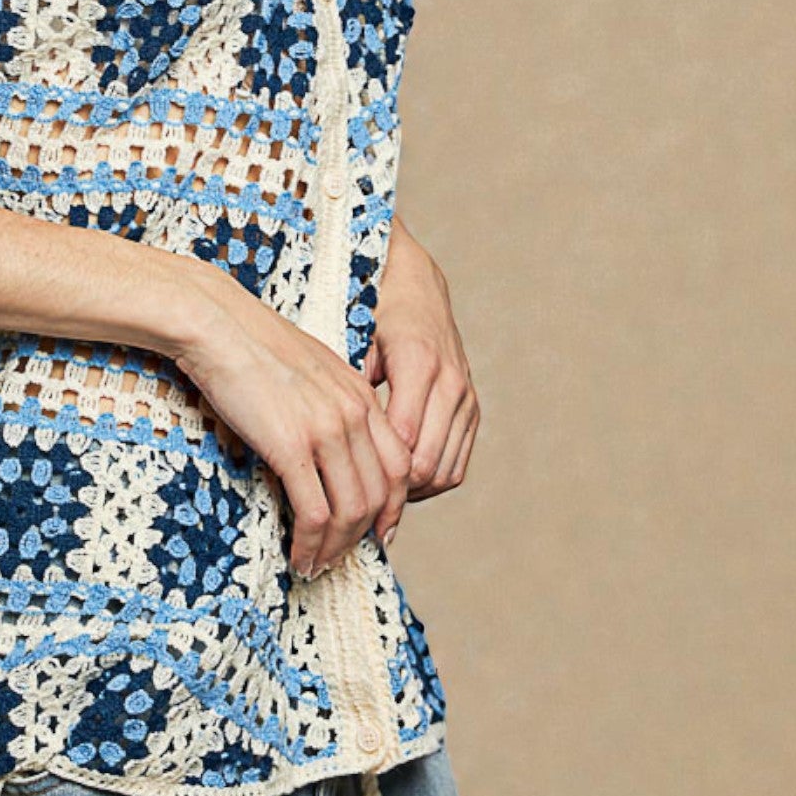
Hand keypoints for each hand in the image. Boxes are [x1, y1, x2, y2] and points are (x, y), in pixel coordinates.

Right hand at [167, 263, 411, 579]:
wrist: (217, 323)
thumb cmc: (250, 344)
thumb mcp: (308, 370)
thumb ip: (327, 405)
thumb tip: (318, 449)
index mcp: (360, 395)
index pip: (399, 463)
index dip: (393, 506)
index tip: (377, 531)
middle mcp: (354, 414)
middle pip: (381, 494)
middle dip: (363, 535)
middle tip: (342, 558)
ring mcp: (325, 431)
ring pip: (351, 510)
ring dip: (336, 548)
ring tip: (317, 566)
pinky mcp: (291, 446)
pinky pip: (315, 511)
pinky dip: (311, 543)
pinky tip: (299, 555)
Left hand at [368, 215, 478, 506]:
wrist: (416, 286)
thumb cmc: (374, 312)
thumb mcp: (353, 340)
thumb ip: (346, 384)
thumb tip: (324, 436)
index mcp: (417, 364)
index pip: (402, 441)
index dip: (374, 474)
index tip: (342, 490)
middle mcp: (449, 383)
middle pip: (425, 463)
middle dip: (391, 493)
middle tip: (355, 508)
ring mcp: (465, 398)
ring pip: (445, 471)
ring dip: (412, 493)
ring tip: (374, 500)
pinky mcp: (471, 409)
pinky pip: (457, 463)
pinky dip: (430, 482)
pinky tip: (399, 485)